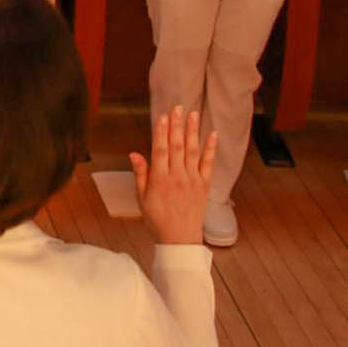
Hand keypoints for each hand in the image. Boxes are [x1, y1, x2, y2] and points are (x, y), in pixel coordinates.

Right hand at [130, 107, 215, 245]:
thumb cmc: (157, 219)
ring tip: (193, 114)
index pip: (161, 150)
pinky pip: (208, 164)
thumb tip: (134, 153)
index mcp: (160, 180)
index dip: (162, 132)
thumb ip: (140, 174)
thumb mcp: (141, 198)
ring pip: (193, 151)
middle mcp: (177, 177)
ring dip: (193, 131)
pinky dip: (210, 149)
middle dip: (177, 125)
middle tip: (178, 108)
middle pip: (177, 146)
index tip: (162, 116)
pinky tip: (212, 134)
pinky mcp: (204, 185)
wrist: (180, 238)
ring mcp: (192, 180)